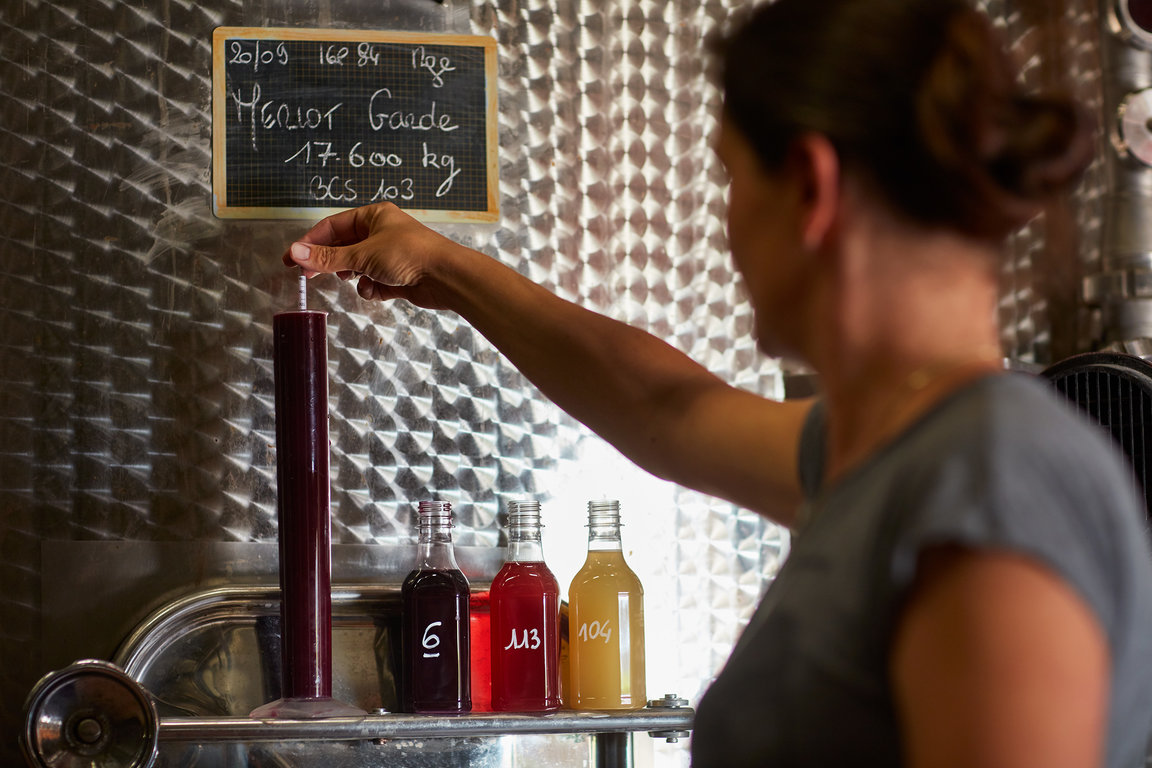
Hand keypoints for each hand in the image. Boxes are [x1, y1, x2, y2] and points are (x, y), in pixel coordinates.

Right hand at [282, 202, 461, 309]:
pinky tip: (376, 290)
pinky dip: (371, 288)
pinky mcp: (397, 276)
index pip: (332, 226)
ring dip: (353, 276)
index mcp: (373, 216)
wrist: (446, 276)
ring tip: (352, 279)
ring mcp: (389, 255)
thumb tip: (295, 253)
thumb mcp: (362, 255)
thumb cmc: (408, 254)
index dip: (310, 242)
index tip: (291, 258)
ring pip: (357, 267)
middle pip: (343, 247)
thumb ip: (327, 258)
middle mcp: (381, 233)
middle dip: (328, 262)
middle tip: (307, 275)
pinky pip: (373, 282)